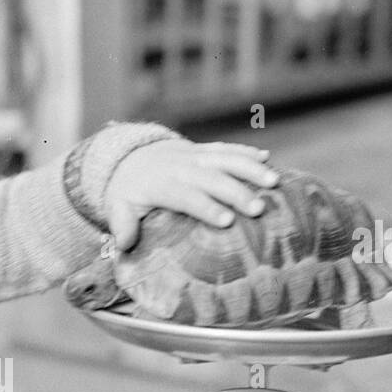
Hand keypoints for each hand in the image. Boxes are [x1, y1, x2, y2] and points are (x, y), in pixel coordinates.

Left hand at [103, 139, 280, 252]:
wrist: (129, 158)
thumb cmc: (127, 193)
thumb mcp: (117, 209)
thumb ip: (122, 225)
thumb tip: (124, 243)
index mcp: (161, 185)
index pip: (186, 197)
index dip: (207, 207)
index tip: (227, 221)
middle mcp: (181, 167)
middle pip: (212, 179)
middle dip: (236, 192)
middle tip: (259, 209)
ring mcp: (194, 155)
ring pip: (225, 159)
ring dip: (250, 169)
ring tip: (274, 182)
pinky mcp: (204, 149)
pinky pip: (226, 148)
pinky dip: (246, 151)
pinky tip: (267, 158)